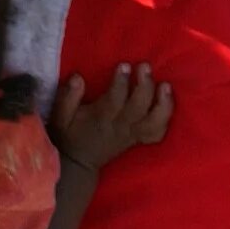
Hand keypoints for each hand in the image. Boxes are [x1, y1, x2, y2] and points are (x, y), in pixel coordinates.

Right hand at [49, 63, 173, 171]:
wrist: (80, 162)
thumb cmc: (70, 133)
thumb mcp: (60, 117)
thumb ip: (67, 97)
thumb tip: (78, 78)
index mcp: (101, 119)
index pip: (115, 100)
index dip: (121, 83)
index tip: (124, 65)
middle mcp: (120, 127)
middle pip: (138, 108)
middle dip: (144, 86)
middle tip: (145, 66)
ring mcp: (132, 134)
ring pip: (153, 123)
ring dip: (162, 104)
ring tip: (166, 85)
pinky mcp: (139, 138)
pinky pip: (157, 133)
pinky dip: (166, 119)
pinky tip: (168, 101)